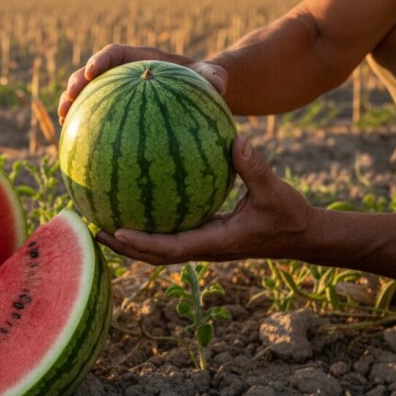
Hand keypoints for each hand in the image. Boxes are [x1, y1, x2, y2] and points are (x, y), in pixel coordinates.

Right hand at [57, 43, 228, 124]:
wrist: (198, 92)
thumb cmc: (205, 81)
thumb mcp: (212, 77)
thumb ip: (213, 77)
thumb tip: (217, 84)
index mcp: (141, 58)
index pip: (116, 53)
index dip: (101, 60)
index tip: (93, 71)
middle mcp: (123, 72)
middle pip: (91, 73)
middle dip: (76, 83)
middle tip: (69, 97)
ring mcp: (117, 91)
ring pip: (87, 94)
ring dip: (70, 104)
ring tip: (62, 120)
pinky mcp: (116, 110)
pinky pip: (97, 116)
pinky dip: (85, 127)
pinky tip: (79, 147)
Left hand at [95, 136, 319, 263]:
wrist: (302, 236)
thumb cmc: (289, 216)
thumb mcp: (275, 191)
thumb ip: (255, 168)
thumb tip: (236, 140)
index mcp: (215, 243)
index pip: (171, 249)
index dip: (142, 243)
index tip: (115, 231)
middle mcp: (203, 247)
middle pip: (154, 255)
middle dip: (123, 247)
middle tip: (93, 230)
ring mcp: (203, 243)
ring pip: (159, 248)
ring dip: (131, 240)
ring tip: (101, 221)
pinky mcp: (206, 234)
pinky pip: (171, 232)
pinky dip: (150, 226)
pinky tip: (137, 201)